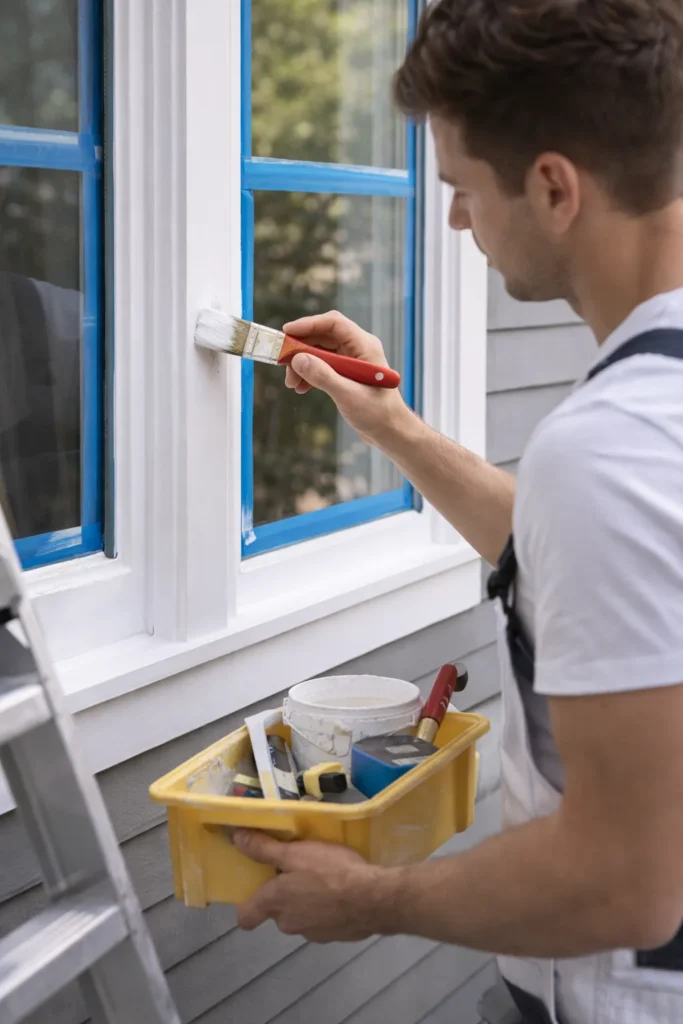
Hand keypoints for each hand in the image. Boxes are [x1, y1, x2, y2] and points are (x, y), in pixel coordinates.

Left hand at [234, 829, 385, 942]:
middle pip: (278, 912)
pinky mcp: (335, 937)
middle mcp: (289, 924)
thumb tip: (237, 838)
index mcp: (275, 904)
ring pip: (302, 916)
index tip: (258, 888)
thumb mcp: (296, 853)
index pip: (246, 918)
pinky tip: (343, 893)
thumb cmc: (330, 872)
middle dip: (286, 894)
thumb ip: (265, 848)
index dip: (248, 905)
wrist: (373, 899)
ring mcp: (313, 934)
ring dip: (308, 901)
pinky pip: (324, 921)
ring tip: (326, 879)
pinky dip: (328, 910)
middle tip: (301, 870)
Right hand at [282, 311, 411, 445]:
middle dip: (301, 349)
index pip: (333, 324)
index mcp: (365, 346)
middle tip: (283, 364)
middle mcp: (358, 349)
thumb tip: (298, 359)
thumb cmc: (378, 414)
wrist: (390, 432)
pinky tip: (301, 388)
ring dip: (303, 364)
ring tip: (292, 383)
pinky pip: (322, 366)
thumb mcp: (348, 395)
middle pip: (323, 336)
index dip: (308, 324)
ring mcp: (351, 361)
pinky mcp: (346, 374)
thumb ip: (323, 376)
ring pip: (320, 352)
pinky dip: (310, 374)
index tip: (287, 333)